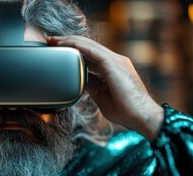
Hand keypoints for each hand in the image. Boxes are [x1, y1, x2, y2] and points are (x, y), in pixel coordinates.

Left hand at [47, 36, 163, 139]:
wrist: (141, 117)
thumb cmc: (125, 111)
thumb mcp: (101, 96)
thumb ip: (91, 85)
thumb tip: (79, 79)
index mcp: (113, 68)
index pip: (91, 54)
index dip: (75, 50)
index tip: (59, 50)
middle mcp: (115, 61)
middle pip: (88, 46)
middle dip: (69, 42)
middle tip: (51, 41)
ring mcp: (115, 61)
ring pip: (89, 45)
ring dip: (70, 41)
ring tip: (54, 40)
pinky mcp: (113, 64)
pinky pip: (92, 50)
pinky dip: (77, 46)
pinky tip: (65, 45)